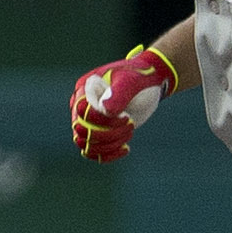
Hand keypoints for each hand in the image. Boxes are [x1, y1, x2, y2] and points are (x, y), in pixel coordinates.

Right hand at [69, 41, 175, 162]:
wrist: (150, 81)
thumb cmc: (140, 77)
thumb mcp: (132, 82)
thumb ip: (118, 94)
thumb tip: (104, 110)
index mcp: (85, 89)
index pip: (82, 114)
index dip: (104, 121)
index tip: (127, 116)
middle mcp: (81, 105)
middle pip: (82, 132)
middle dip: (108, 134)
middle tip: (130, 124)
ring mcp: (89, 120)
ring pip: (87, 145)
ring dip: (110, 145)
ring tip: (129, 133)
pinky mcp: (99, 132)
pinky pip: (93, 152)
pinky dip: (109, 155)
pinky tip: (126, 148)